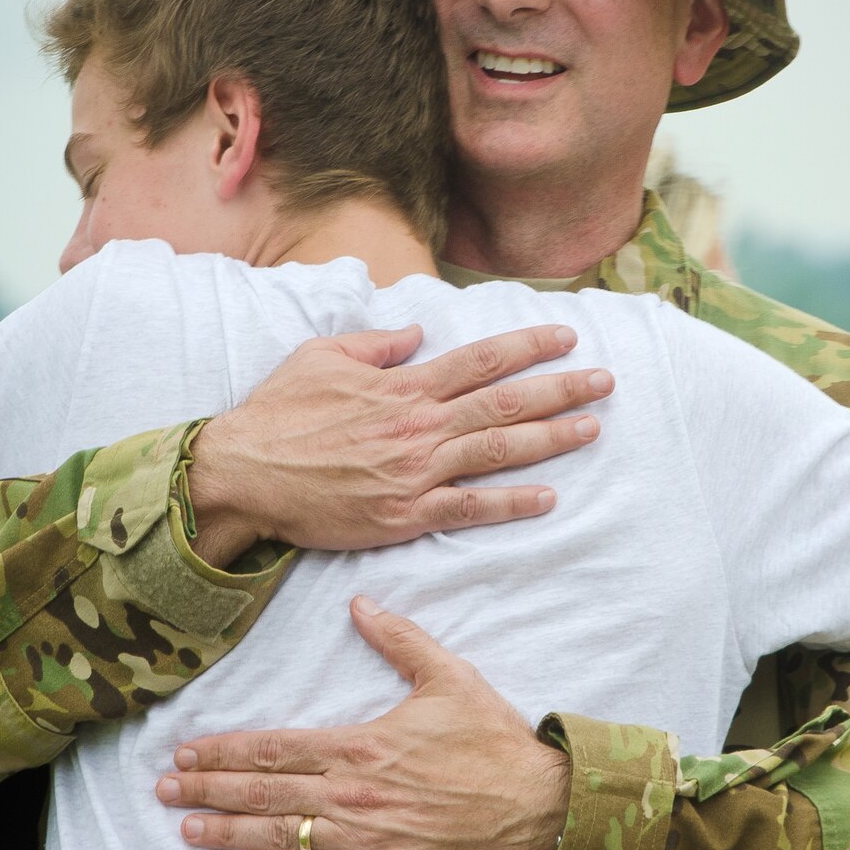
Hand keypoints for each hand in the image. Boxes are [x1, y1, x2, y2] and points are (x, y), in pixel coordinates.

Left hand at [155, 597, 571, 849]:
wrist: (542, 808)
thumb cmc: (496, 744)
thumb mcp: (450, 679)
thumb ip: (400, 641)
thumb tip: (361, 603)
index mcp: (358, 746)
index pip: (274, 748)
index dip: (224, 752)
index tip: (186, 754)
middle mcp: (351, 794)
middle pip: (263, 792)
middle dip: (208, 791)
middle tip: (164, 793)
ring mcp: (365, 840)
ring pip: (281, 837)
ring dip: (228, 835)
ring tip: (187, 832)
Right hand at [187, 323, 611, 566]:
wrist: (245, 475)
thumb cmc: (277, 415)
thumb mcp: (321, 357)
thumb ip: (376, 345)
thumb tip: (416, 335)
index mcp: (403, 386)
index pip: (481, 360)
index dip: (529, 346)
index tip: (567, 337)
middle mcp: (420, 425)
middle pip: (506, 402)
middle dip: (562, 388)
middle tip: (605, 381)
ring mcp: (417, 472)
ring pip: (499, 451)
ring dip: (552, 439)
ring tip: (592, 428)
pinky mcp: (406, 514)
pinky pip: (471, 508)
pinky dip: (512, 503)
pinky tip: (548, 497)